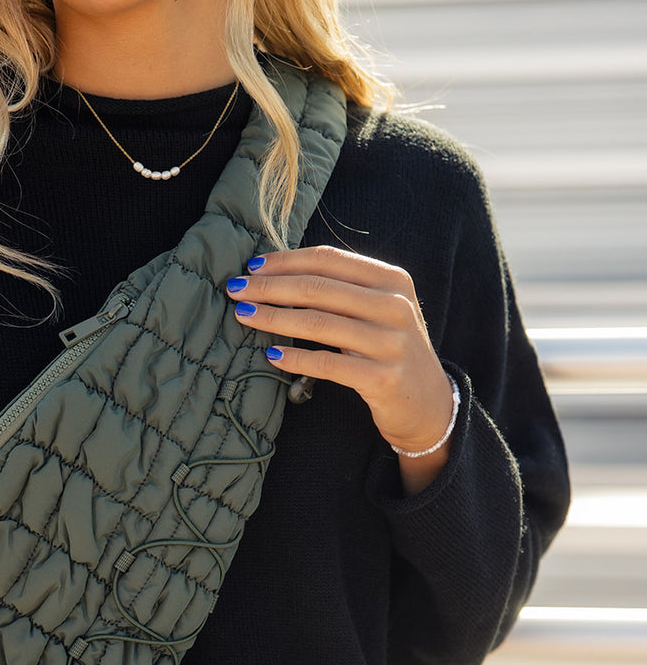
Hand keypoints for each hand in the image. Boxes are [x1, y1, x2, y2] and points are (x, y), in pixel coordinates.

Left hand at [229, 247, 455, 491]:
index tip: (252, 265)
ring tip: (244, 315)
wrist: (429, 404)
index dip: (286, 260)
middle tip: (236, 289)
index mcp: (392, 280)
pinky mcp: (382, 379)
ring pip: (318, 323)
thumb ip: (343, 290)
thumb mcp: (378, 311)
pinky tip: (270, 355)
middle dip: (270, 287)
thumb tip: (279, 272)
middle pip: (319, 288)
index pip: (329, 260)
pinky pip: (327, 364)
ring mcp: (390, 343)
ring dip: (274, 318)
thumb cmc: (390, 351)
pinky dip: (294, 358)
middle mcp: (394, 306)